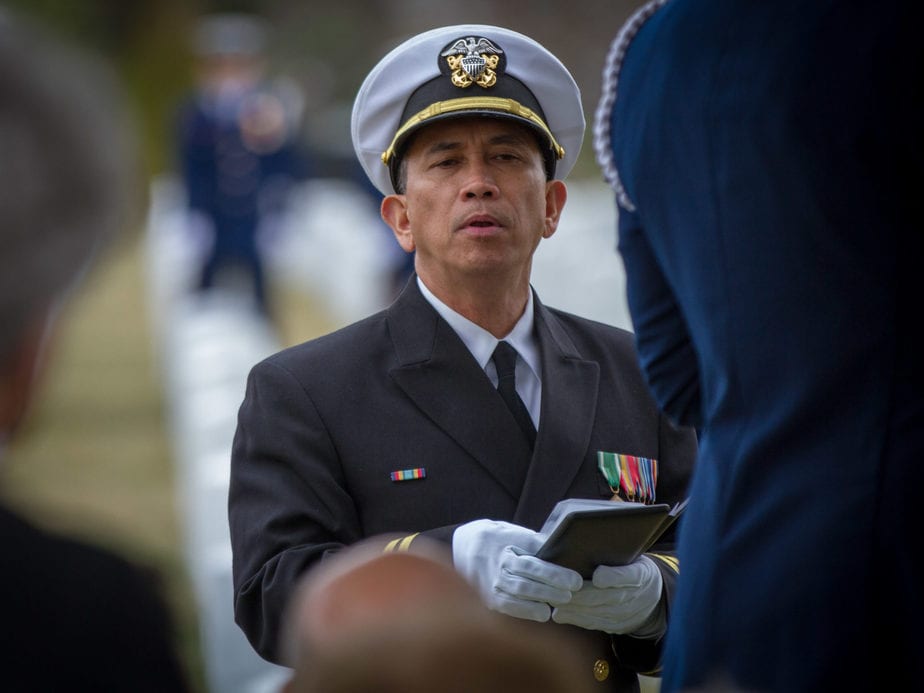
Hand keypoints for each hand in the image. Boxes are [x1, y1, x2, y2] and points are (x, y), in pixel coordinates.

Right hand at [453, 519, 582, 621]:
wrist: (464, 549)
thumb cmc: (498, 539)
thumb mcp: (514, 532)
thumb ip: (535, 542)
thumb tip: (562, 550)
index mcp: (506, 545)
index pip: (533, 562)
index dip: (555, 572)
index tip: (575, 579)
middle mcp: (497, 565)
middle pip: (528, 578)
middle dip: (553, 587)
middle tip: (573, 591)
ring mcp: (492, 583)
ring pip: (519, 593)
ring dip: (543, 599)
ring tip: (562, 601)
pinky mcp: (490, 598)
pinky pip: (510, 607)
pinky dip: (527, 612)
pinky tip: (543, 613)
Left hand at [551, 555, 663, 635]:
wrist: (652, 598)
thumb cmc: (632, 567)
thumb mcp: (632, 557)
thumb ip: (614, 552)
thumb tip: (584, 539)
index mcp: (642, 573)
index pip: (631, 576)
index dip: (614, 577)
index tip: (597, 576)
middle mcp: (636, 596)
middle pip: (609, 597)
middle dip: (583, 595)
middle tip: (560, 589)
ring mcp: (627, 614)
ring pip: (600, 613)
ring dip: (576, 609)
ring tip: (554, 602)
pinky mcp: (617, 626)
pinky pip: (596, 624)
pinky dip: (577, 620)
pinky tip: (560, 614)